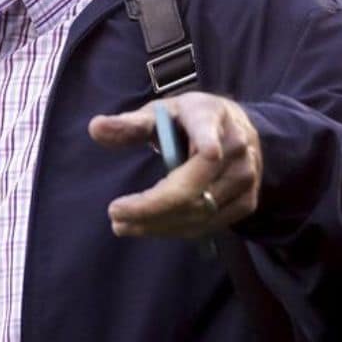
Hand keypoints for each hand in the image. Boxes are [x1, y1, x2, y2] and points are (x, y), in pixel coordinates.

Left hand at [88, 92, 262, 238]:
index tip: (207, 152)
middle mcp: (234, 148)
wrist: (233, 130)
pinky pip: (211, 224)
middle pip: (195, 188)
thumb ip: (129, 123)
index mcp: (209, 117)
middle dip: (153, 206)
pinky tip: (150, 227)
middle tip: (115, 214)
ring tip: (123, 225)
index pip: (208, 136)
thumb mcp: (159, 112)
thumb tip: (94, 127)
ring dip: (160, 224)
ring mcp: (245, 177)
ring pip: (201, 212)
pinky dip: (177, 229)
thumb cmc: (186, 119)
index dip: (206, 143)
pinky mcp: (247, 201)